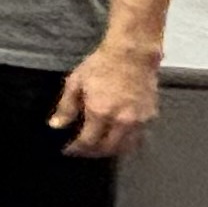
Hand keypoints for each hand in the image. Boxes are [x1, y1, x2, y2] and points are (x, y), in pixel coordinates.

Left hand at [53, 43, 159, 159]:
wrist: (133, 53)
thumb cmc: (101, 65)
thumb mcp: (76, 82)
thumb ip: (66, 107)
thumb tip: (56, 126)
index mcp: (100, 112)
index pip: (87, 142)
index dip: (76, 149)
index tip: (68, 149)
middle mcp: (121, 121)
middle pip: (107, 149)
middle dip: (92, 153)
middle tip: (82, 150)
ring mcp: (138, 120)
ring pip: (125, 148)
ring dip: (110, 151)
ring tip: (99, 147)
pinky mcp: (151, 116)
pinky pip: (138, 138)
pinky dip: (127, 143)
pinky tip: (117, 139)